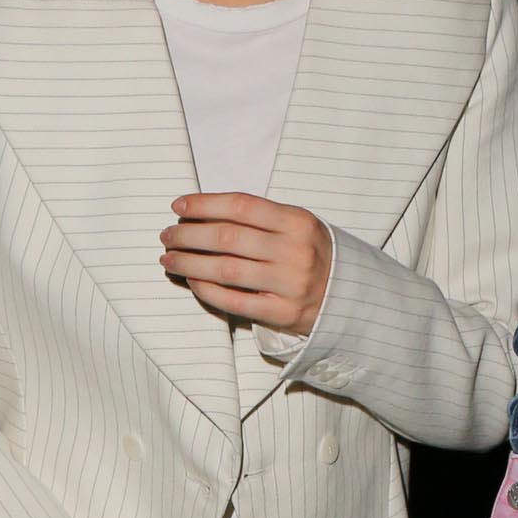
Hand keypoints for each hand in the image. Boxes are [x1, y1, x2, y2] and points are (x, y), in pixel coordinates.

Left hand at [160, 193, 331, 335]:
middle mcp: (294, 251)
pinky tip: (192, 280)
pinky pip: (235, 300)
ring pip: (226, 269)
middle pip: (227, 237)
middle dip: (188, 234)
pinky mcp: (283, 313)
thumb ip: (257, 218)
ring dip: (189, 262)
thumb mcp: (296, 226)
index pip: (241, 206)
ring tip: (169, 259)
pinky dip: (207, 290)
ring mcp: (290, 284)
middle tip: (167, 236)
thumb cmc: (311, 254)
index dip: (204, 204)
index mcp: (298, 222)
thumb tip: (199, 215)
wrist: (349, 297)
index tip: (178, 206)